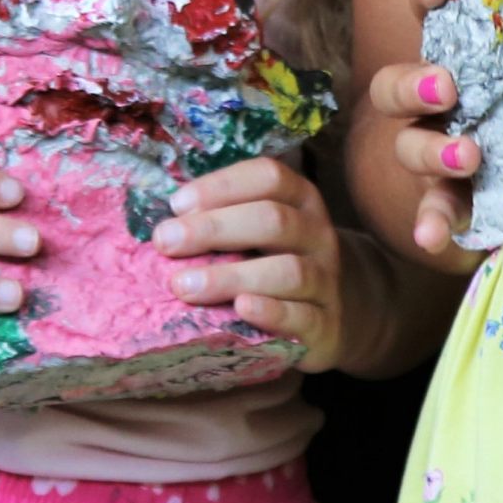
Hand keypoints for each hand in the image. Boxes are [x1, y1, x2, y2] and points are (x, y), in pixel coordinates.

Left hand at [154, 154, 357, 370]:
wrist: (337, 312)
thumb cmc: (277, 261)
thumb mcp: (261, 231)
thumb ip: (224, 218)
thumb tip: (164, 222)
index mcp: (300, 200)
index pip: (269, 177)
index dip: (221, 186)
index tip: (177, 205)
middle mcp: (317, 235)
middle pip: (273, 220)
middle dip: (214, 228)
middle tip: (165, 243)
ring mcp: (326, 281)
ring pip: (288, 271)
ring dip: (231, 276)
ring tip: (184, 285)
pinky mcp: (327, 325)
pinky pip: (303, 317)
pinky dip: (271, 312)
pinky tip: (240, 308)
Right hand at [360, 0, 482, 260]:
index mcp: (457, 66)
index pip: (431, 24)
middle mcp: (432, 108)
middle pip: (396, 85)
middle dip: (414, 82)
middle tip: (447, 87)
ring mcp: (431, 155)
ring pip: (408, 146)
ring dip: (431, 150)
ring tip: (468, 156)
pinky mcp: (443, 202)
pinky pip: (428, 209)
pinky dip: (429, 221)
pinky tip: (431, 236)